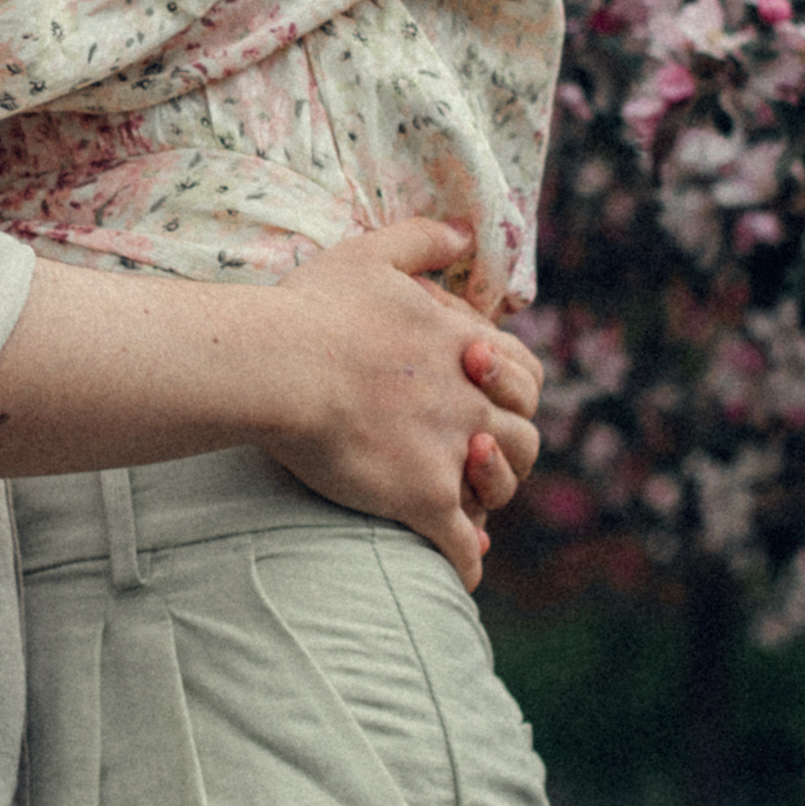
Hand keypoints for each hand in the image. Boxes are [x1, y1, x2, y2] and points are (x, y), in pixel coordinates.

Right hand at [264, 223, 545, 591]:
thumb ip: (422, 240)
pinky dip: (467, 562)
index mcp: (466, 348)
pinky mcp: (421, 499)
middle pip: (524, 435)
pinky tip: (463, 573)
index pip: (525, 373)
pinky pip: (461, 545)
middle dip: (507, 447)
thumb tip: (462, 231)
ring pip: (502, 486)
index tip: (485, 394)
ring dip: (491, 496)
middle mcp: (470, 402)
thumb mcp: (371, 253)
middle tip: (474, 454)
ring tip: (469, 506)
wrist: (279, 365)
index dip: (511, 387)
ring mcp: (449, 453)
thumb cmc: (315, 309)